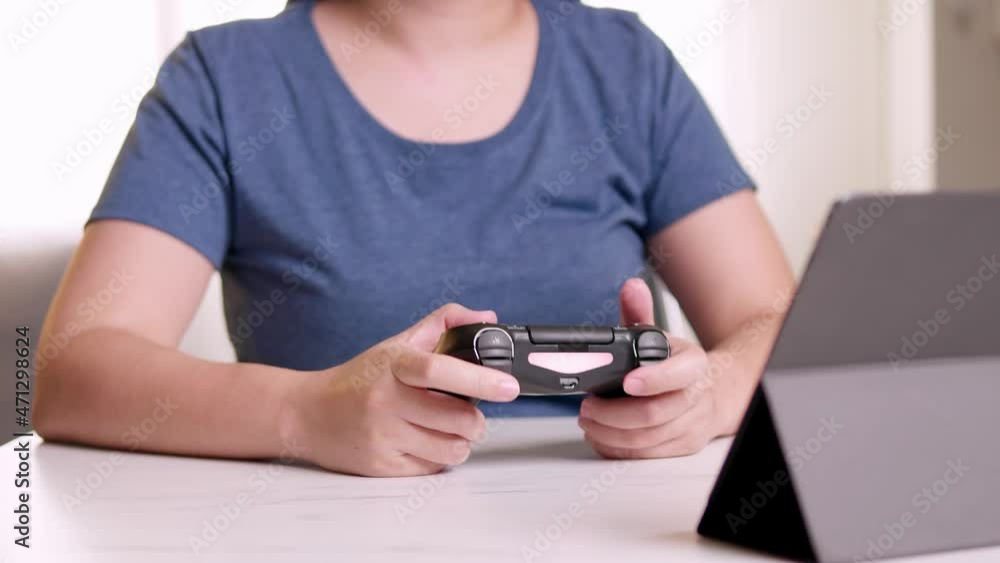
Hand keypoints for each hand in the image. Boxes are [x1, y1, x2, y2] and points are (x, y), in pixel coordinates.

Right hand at [282, 304, 519, 476]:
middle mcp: (385, 400)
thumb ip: (443, 324)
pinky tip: (426, 443)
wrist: (308, 413)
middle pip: (456, 418)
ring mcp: (382, 435)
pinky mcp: (381, 465)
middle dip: (476, 421)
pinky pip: (431, 468)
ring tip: (448, 430)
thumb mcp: (396, 343)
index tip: (508, 386)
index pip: (439, 370)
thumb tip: (486, 317)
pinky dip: (439, 457)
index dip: (479, 379)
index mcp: (393, 365)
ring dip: (461, 441)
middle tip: (471, 415)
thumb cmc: (360, 378)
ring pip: (450, 449)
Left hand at [578, 279, 719, 458]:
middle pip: (654, 415)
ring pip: (647, 440)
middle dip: (613, 414)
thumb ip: (641, 313)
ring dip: (609, 433)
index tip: (627, 382)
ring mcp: (690, 426)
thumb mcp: (660, 335)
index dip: (653, 380)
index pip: (678, 375)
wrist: (713, 391)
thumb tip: (631, 287)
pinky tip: (600, 436)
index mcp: (693, 366)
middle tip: (588, 407)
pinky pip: (646, 455)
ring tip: (588, 421)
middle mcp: (695, 398)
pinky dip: (618, 448)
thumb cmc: (677, 364)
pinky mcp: (681, 447)